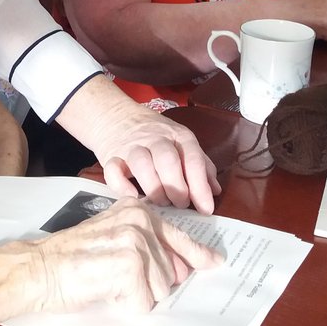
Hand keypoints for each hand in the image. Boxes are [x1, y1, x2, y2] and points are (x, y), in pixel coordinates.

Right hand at [32, 197, 222, 313]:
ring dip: (136, 295)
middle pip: (172, 271)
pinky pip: (144, 302)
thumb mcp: (112, 236)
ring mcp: (136, 242)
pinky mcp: (129, 267)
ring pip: (161, 289)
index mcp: (138, 210)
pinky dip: (125, 305)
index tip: (214, 262)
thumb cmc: (70, 257)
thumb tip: (182, 266)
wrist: (38, 268)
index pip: (179, 236)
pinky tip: (104, 290)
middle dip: (150, 284)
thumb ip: (145, 243)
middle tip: (116, 278)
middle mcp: (141, 221)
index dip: (198, 254)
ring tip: (107, 281)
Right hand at [58, 76, 219, 212]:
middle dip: (177, 187)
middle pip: (167, 160)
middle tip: (180, 205)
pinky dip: (121, 185)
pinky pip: (113, 170)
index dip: (200, 186)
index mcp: (178, 136)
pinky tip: (132, 196)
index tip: (205, 209)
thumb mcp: (182, 143)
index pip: (192, 159)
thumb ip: (200, 165)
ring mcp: (131, 146)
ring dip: (153, 188)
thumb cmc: (155, 136)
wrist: (116, 116)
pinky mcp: (111, 155)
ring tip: (160, 202)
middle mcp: (155, 138)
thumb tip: (215, 190)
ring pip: (141, 163)